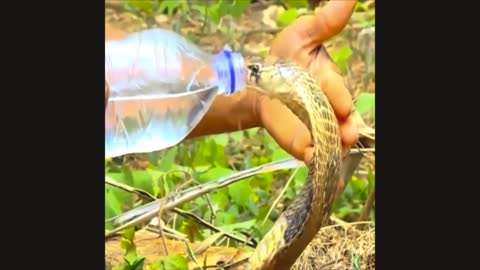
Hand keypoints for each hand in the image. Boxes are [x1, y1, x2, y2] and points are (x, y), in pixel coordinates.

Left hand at [254, 0, 358, 164]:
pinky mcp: (300, 138)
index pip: (336, 89)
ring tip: (329, 156)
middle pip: (338, 119)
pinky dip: (309, 154)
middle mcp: (327, 105)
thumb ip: (325, 22)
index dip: (339, 97)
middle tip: (346, 137)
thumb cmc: (284, 57)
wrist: (258, 81)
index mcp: (329, 80)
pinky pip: (306, 147)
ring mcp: (314, 124)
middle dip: (343, 128)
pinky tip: (311, 160)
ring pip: (327, 137)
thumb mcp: (302, 35)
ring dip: (331, 147)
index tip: (343, 107)